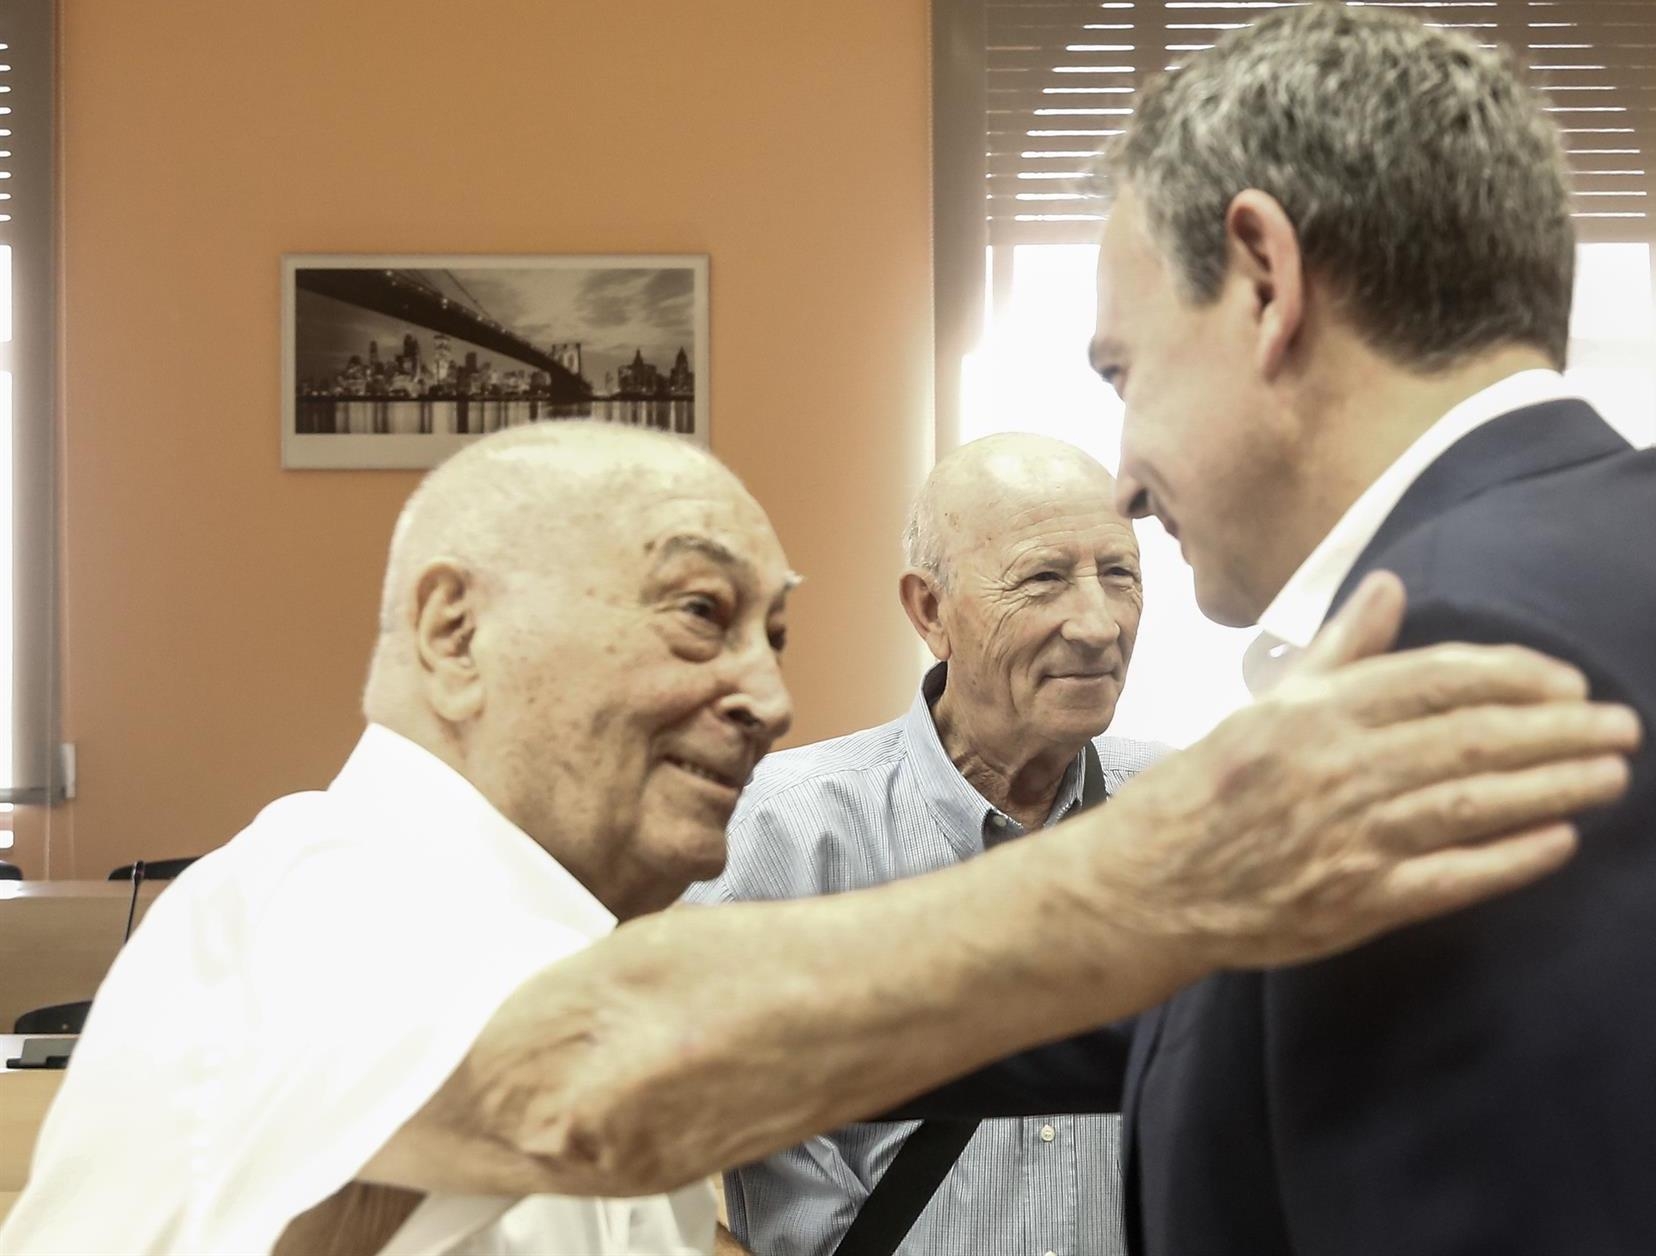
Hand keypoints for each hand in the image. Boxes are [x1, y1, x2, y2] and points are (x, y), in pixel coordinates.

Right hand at [1103, 571, 1640, 970]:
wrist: (1150, 884)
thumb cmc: (1206, 790)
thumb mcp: (1264, 705)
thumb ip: (1339, 649)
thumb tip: (1392, 586)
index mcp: (1316, 711)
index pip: (1438, 679)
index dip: (1514, 676)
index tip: (1566, 681)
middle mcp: (1338, 768)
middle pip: (1472, 739)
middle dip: (1558, 730)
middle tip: (1621, 725)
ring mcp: (1350, 837)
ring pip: (1473, 803)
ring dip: (1553, 787)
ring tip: (1610, 775)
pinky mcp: (1356, 903)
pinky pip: (1450, 877)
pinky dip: (1509, 860)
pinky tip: (1559, 843)